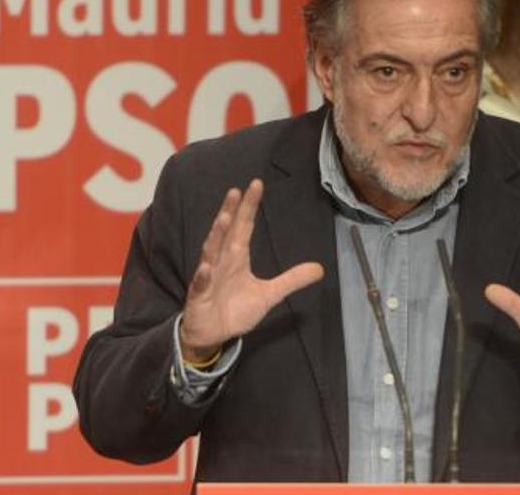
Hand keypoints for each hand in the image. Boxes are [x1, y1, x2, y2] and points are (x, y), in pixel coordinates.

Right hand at [178, 179, 323, 361]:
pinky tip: (206, 267)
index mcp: (237, 256)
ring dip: (216, 235)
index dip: (249, 207)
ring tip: (223, 219)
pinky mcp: (199, 295)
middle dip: (230, 212)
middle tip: (236, 191)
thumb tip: (319, 268)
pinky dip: (203, 275)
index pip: (244, 226)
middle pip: (226, 232)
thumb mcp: (270, 294)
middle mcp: (221, 261)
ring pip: (211, 252)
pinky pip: (201, 283)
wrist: (214, 334)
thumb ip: (292, 279)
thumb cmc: (236, 309)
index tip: (256, 185)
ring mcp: (208, 277)